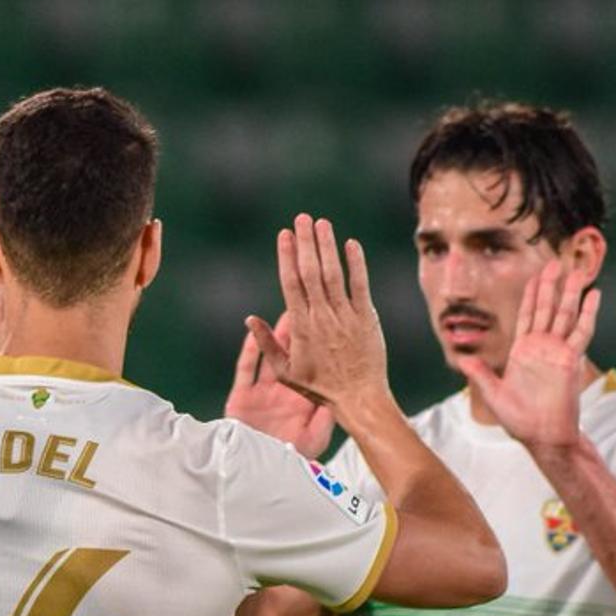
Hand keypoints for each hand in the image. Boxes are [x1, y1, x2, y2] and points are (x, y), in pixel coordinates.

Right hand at [225, 313, 335, 458]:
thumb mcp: (314, 438)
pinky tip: (252, 328)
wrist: (257, 477)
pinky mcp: (241, 397)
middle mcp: (282, 394)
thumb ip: (325, 417)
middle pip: (294, 356)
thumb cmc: (288, 462)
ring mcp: (261, 394)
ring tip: (287, 310)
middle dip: (302, 333)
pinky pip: (246, 367)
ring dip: (276, 334)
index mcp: (300, 401)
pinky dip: (249, 348)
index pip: (314, 367)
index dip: (321, 346)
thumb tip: (340, 396)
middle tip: (311, 310)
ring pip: (270, 356)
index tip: (329, 324)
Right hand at [246, 214, 389, 423]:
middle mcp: (322, 316)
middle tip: (302, 218)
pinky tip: (351, 244)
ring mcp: (345, 315)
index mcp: (301, 327)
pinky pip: (360, 286)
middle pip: (310, 272)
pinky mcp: (366, 317)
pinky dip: (356, 264)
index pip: (291, 283)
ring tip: (322, 223)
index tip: (284, 234)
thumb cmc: (321, 387)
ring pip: (333, 274)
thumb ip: (267, 344)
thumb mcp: (286, 372)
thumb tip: (250, 318)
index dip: (286, 256)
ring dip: (327, 246)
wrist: (359, 397)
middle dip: (305, 242)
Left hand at [456, 260, 600, 448]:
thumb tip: (463, 358)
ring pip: (565, 315)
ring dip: (570, 293)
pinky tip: (594, 296)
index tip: (534, 275)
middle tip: (555, 262)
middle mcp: (542, 347)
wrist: (542, 437)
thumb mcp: (494, 393)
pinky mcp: (571, 359)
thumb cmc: (519, 420)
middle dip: (550, 286)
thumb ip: (480, 374)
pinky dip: (589, 313)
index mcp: (523, 351)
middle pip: (547, 308)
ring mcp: (558, 351)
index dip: (530, 295)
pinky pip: (582, 332)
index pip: (526, 315)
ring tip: (576, 271)